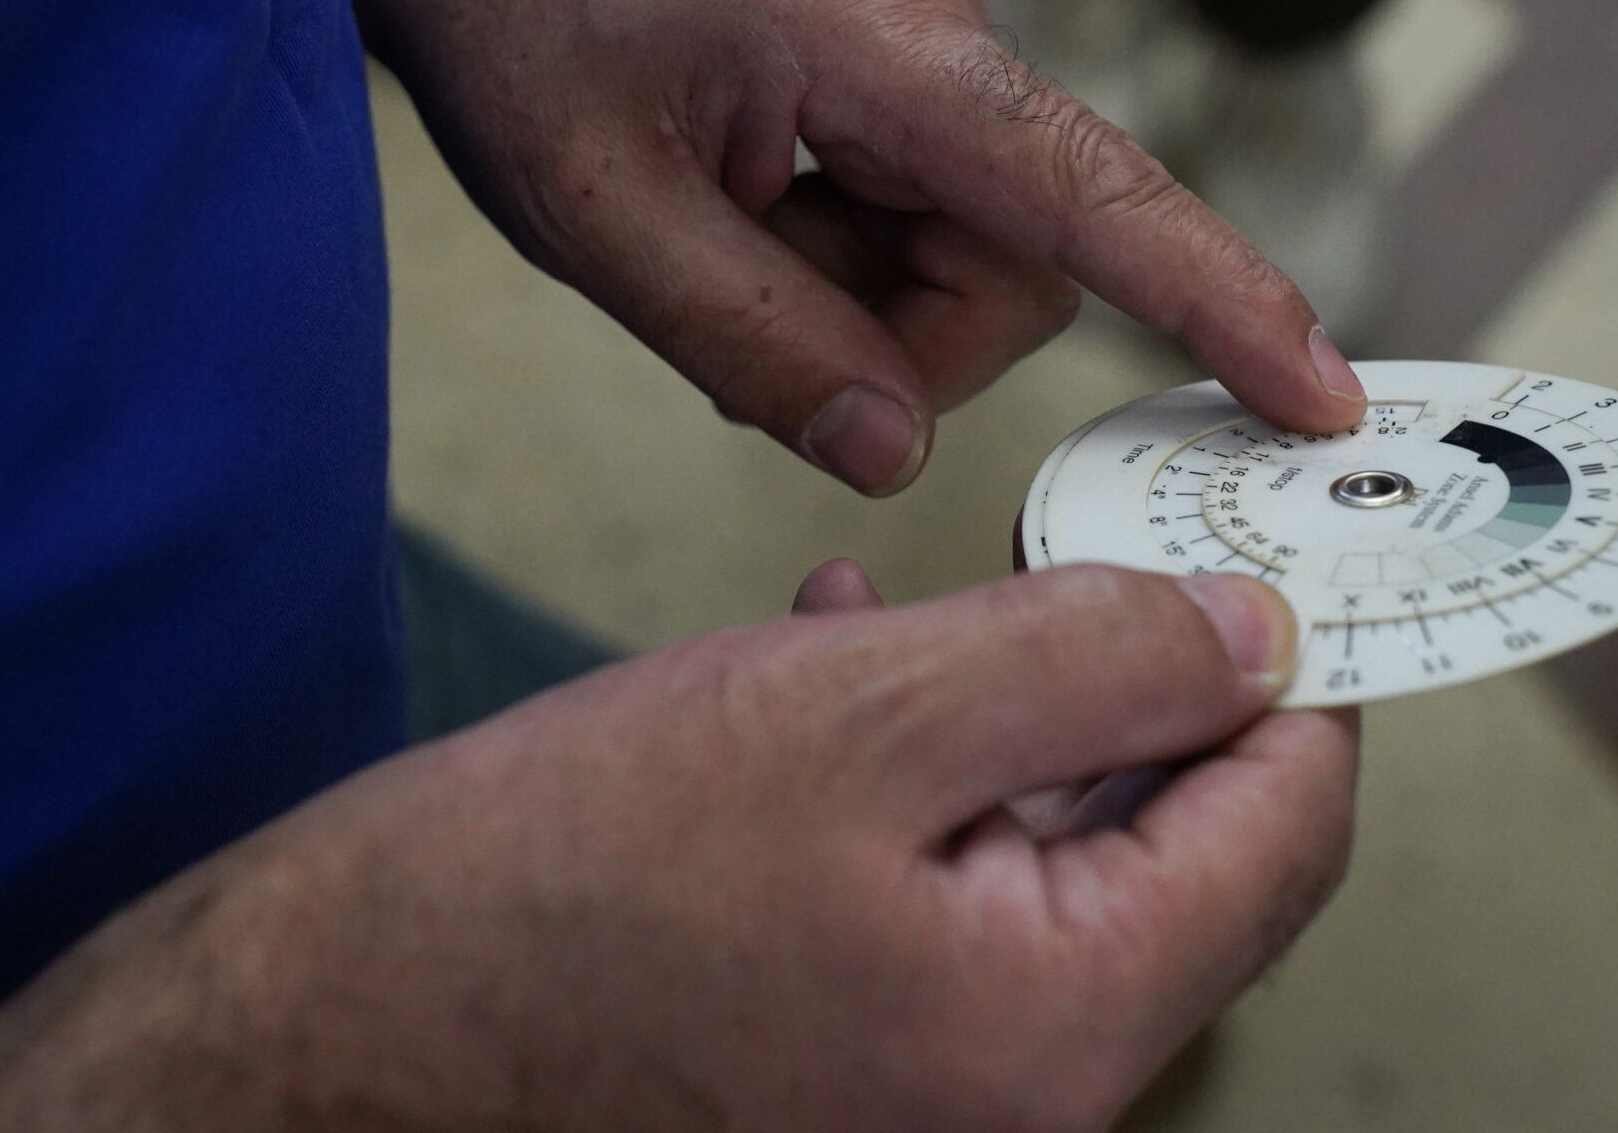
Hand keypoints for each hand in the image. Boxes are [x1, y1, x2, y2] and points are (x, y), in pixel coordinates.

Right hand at [0, 565, 1359, 1131]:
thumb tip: (1254, 631)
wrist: (320, 1042)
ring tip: (919, 599)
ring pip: (1044, 853)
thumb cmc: (546, 892)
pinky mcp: (839, 1062)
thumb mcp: (852, 713)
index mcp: (1060, 1026)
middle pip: (1174, 841)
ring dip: (1003, 710)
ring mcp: (929, 1092)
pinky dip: (912, 778)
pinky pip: (937, 896)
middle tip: (1077, 539)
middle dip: (1133, 673)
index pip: (1288, 825)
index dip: (1297, 662)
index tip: (1265, 545)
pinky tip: (830, 671)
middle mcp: (1021, 1093)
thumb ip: (1086, 660)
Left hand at [294, 0, 1368, 495]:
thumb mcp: (600, 214)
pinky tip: (737, 223)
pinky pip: (917, 215)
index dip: (1217, 300)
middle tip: (747, 340)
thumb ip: (758, 347)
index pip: (1095, 194)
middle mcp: (943, 33)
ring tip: (716, 252)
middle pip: (1017, 268)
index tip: (1317, 391)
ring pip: (967, 257)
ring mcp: (923, 49)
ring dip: (854, 302)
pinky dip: (836, 260)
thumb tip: (894, 451)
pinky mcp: (893, 72)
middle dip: (899, 343)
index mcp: (892, 45)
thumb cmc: (518, 8)